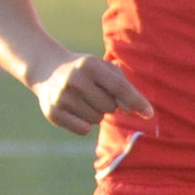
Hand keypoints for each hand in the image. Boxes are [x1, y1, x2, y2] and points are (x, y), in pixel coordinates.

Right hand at [32, 55, 152, 136]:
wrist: (46, 69)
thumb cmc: (85, 70)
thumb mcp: (103, 68)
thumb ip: (122, 85)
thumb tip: (129, 108)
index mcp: (89, 65)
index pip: (119, 87)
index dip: (136, 101)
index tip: (149, 113)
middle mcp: (74, 79)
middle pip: (110, 107)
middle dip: (108, 104)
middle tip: (95, 93)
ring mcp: (61, 96)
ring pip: (97, 119)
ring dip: (95, 113)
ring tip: (83, 99)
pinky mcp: (52, 113)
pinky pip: (83, 129)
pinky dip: (84, 123)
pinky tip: (75, 109)